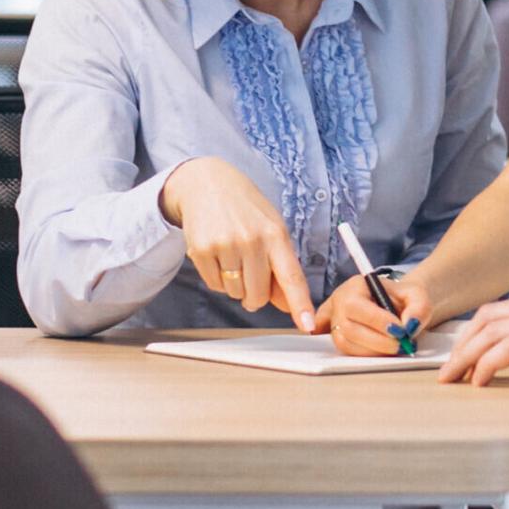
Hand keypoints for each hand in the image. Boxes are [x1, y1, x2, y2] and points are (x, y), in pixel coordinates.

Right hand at [159, 158, 313, 329]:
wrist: (207, 182)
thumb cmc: (245, 209)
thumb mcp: (270, 229)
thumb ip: (280, 266)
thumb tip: (286, 305)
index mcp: (276, 234)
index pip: (291, 276)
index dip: (300, 304)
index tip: (306, 325)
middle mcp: (252, 240)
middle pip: (258, 295)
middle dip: (255, 294)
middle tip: (250, 272)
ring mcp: (226, 244)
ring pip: (235, 293)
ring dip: (235, 284)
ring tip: (232, 255)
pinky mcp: (202, 249)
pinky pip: (215, 285)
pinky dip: (217, 278)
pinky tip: (218, 254)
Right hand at [314, 272, 433, 356]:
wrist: (400, 305)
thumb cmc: (404, 298)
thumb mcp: (418, 295)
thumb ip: (419, 308)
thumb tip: (410, 325)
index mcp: (356, 286)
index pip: (355, 305)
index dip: (376, 321)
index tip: (399, 331)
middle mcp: (340, 303)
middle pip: (349, 328)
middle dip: (378, 341)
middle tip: (401, 344)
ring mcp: (335, 321)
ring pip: (346, 344)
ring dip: (373, 351)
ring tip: (395, 347)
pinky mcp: (338, 337)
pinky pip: (346, 352)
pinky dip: (366, 355)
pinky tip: (380, 351)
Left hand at [435, 289, 508, 387]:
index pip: (502, 311)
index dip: (475, 333)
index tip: (460, 355)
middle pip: (488, 317)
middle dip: (461, 344)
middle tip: (446, 370)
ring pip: (491, 330)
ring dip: (465, 356)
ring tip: (453, 379)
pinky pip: (507, 348)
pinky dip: (486, 364)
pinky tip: (479, 382)